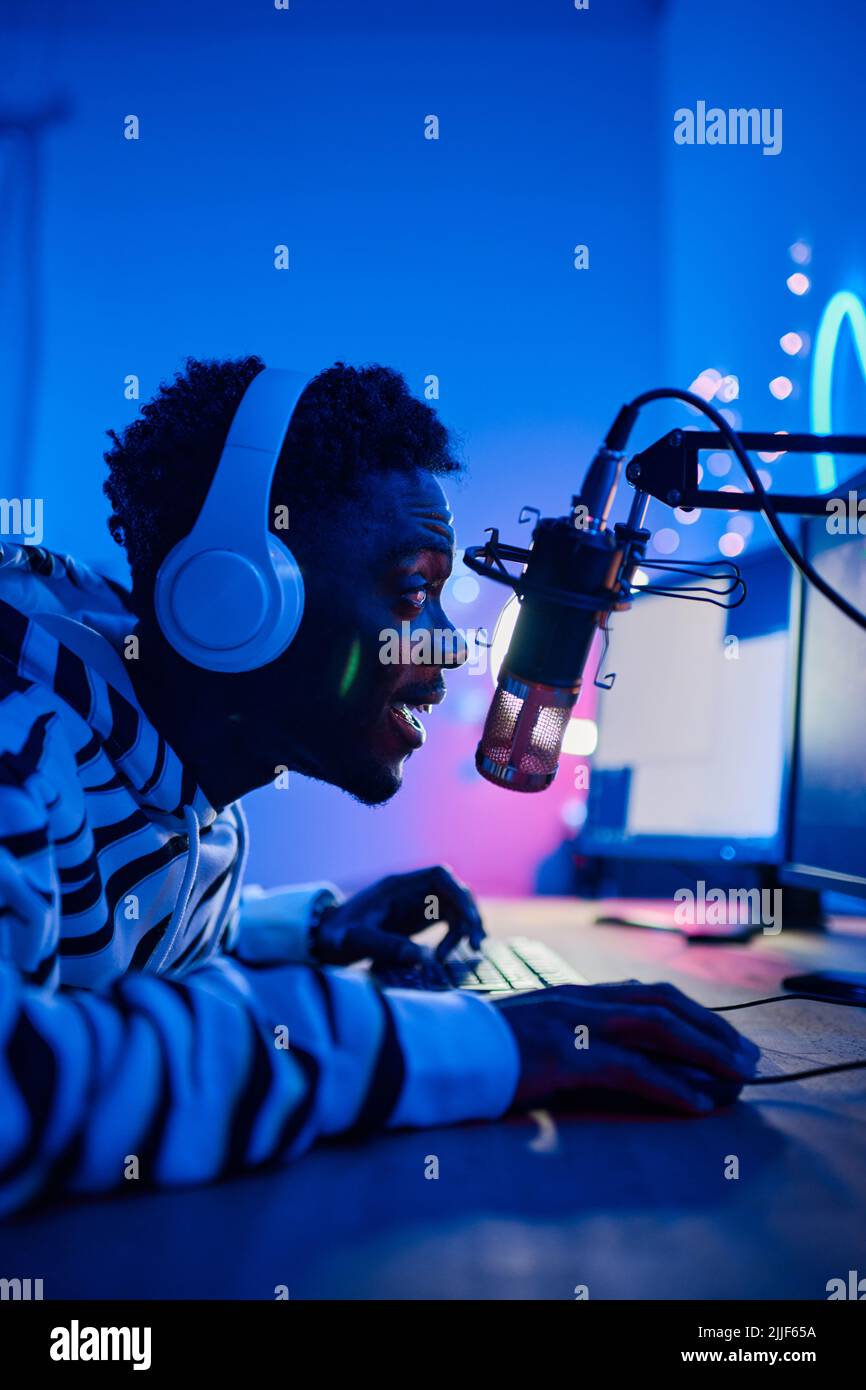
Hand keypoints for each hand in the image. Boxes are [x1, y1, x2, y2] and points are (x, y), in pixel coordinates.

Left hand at [311, 865, 484, 966]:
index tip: (468, 919)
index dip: (458, 893)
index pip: (438, 876)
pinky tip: (449, 954)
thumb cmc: (336, 936)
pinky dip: (455, 934)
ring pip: (454, 907)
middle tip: (476, 944)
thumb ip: (387, 946)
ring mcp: (414, 904)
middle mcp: (410, 891)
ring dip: (466, 926)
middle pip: (453, 892)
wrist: (322, 940)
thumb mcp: (356, 941)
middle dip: (469, 914)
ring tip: (471, 951)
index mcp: (397, 887)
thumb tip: (424, 960)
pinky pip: (446, 920)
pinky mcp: (416, 919)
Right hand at [494, 981, 760, 1114]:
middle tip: (746, 1057)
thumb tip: (604, 1056)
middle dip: (712, 1029)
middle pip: (664, 1005)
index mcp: (576, 995)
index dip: (693, 1014)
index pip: (649, 994)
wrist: (441, 1046)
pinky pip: (632, 1070)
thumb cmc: (480, 1046)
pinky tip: (697, 1104)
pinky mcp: (568, 1056)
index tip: (723, 1036)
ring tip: (738, 1078)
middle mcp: (583, 1001)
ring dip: (706, 1054)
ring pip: (659, 1030)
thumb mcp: (532, 1031)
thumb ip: (568, 1033)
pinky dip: (671, 1086)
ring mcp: (576, 1025)